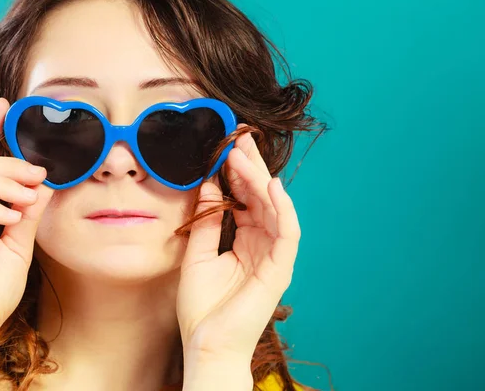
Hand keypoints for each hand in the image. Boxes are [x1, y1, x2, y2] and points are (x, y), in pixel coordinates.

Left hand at [177, 124, 300, 361]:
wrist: (206, 343)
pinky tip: (270, 185)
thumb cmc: (202, 306)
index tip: (225, 149)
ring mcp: (274, 255)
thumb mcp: (197, 253)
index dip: (237, 174)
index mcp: (245, 241)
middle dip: (251, 168)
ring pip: (275, 208)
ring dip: (261, 180)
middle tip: (239, 140)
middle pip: (262, 198)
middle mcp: (263, 244)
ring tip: (245, 156)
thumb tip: (210, 185)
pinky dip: (282, 208)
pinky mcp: (280, 268)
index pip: (246, 199)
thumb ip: (207, 220)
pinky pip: (287, 232)